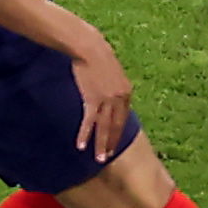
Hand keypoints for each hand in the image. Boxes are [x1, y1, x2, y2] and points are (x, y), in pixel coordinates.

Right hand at [68, 33, 135, 163]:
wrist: (90, 48)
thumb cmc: (99, 57)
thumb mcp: (113, 74)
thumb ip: (114, 88)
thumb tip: (110, 97)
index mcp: (126, 93)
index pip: (123, 118)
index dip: (118, 132)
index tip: (114, 143)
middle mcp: (120, 99)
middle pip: (116, 126)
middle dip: (111, 143)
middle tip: (106, 157)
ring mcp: (107, 100)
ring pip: (104, 128)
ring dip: (101, 145)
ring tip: (98, 159)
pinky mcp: (93, 100)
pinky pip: (90, 122)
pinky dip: (85, 135)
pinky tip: (81, 146)